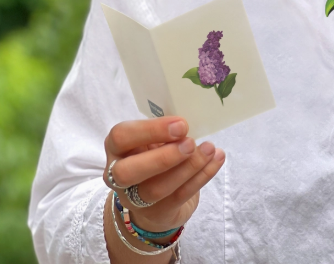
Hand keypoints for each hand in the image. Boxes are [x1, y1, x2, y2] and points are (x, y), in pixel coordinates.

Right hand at [104, 116, 224, 232]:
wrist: (155, 201)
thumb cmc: (154, 156)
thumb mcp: (153, 140)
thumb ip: (164, 131)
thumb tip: (188, 121)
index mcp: (117, 148)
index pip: (121, 137)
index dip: (150, 130)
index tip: (181, 124)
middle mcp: (118, 176)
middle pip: (128, 172)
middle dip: (163, 157)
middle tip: (191, 143)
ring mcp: (135, 199)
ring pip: (156, 188)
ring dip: (188, 167)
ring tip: (210, 149)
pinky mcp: (158, 213)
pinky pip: (180, 196)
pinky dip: (202, 176)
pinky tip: (216, 160)